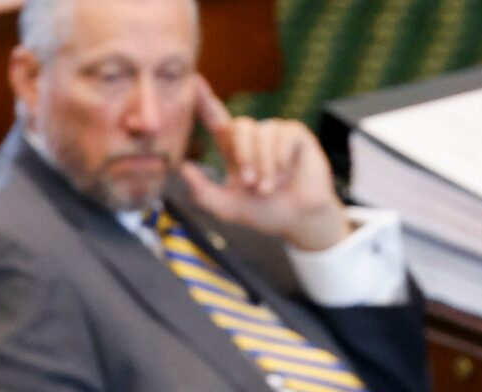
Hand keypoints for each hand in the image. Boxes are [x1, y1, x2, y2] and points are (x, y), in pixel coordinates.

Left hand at [179, 78, 350, 251]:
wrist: (299, 220)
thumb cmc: (265, 212)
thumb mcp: (229, 208)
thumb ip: (203, 192)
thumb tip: (182, 168)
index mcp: (234, 150)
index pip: (217, 120)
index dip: (205, 101)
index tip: (195, 81)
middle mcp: (253, 137)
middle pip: (240, 127)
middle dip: (245, 156)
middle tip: (252, 184)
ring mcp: (275, 133)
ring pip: (263, 135)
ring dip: (266, 166)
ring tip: (271, 187)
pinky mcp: (296, 134)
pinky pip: (284, 137)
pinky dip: (282, 160)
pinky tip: (288, 174)